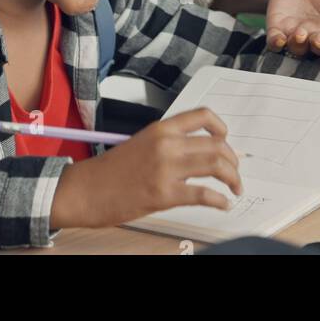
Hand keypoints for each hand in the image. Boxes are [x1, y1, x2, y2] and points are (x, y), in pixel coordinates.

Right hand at [49, 108, 241, 228]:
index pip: (202, 116)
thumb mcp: (141, 143)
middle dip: (233, 160)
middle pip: (216, 145)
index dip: (222, 128)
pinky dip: (220, 200)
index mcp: (161, 129)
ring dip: (233, 178)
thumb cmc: (109, 171)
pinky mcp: (163, 194)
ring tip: (236, 188)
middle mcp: (166, 144)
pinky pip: (203, 195)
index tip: (227, 140)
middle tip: (235, 172)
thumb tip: (198, 153)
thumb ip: (169, 144)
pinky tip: (223, 204)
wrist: (84, 190)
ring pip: (216, 166)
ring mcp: (166, 169)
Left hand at [265, 0, 319, 59]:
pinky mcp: (278, 32)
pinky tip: (279, 39)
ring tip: (300, 33)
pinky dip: (276, 44)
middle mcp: (316, 40)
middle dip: (319, 46)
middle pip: (318, 50)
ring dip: (298, 45)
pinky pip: (275, 43)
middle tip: (319, 39)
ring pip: (297, 49)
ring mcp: (296, 38)